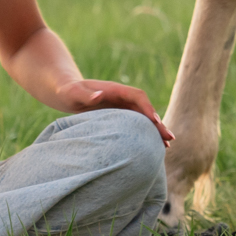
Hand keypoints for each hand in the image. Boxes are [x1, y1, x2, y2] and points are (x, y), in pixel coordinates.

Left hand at [57, 78, 173, 144]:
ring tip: (167, 145)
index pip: (137, 96)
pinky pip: (135, 123)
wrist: (65, 91)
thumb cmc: (67, 91)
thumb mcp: (72, 93)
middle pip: (145, 108)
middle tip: (169, 138)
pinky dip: (145, 132)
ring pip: (143, 117)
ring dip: (155, 129)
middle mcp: (121, 97)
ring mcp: (121, 105)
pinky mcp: (118, 114)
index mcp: (115, 90)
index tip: (155, 121)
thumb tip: (100, 96)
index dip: (147, 107)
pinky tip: (151, 145)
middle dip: (157, 122)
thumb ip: (84, 94)